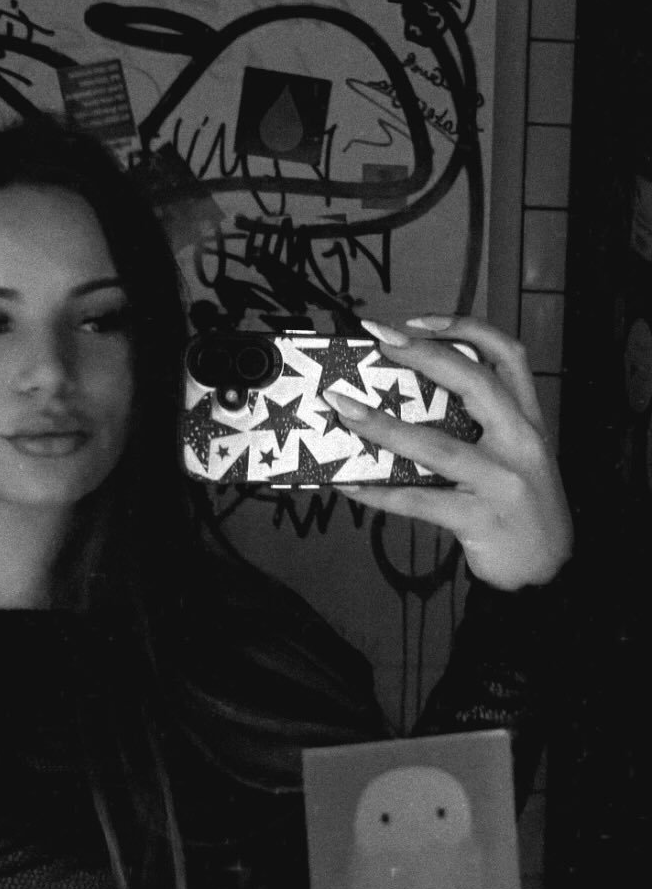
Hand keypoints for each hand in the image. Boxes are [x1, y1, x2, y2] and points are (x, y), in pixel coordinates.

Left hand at [322, 315, 572, 590]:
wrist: (546, 567)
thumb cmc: (516, 504)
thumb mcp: (511, 455)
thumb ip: (475, 426)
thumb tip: (397, 401)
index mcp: (527, 419)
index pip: (506, 354)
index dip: (463, 327)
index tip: (415, 320)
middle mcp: (521, 441)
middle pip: (475, 382)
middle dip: (423, 355)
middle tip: (376, 340)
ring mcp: (502, 481)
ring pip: (437, 445)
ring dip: (382, 425)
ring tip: (342, 408)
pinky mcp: (480, 519)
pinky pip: (418, 501)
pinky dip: (376, 492)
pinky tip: (345, 483)